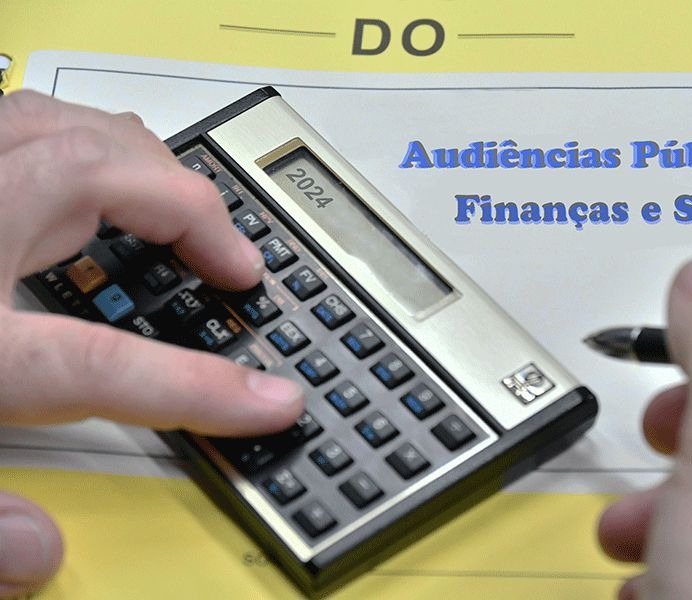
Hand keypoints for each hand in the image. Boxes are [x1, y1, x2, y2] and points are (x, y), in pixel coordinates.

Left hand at [0, 91, 304, 596]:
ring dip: (145, 167)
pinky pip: (26, 117)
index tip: (272, 401)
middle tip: (234, 272)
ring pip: (68, 125)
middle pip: (104, 181)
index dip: (206, 391)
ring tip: (182, 214)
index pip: (107, 367)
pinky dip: (84, 143)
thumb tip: (37, 554)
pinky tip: (88, 180)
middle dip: (196, 220)